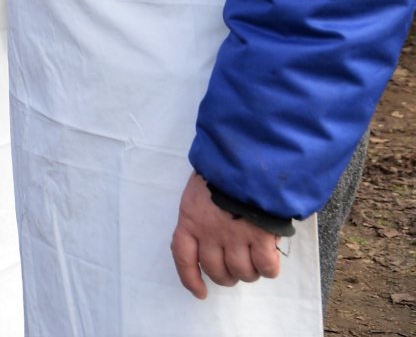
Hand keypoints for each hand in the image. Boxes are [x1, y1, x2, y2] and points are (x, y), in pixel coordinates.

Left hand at [171, 172, 284, 298]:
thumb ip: (201, 213)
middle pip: (216, 271)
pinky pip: (265, 267)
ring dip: (249, 273)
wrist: (245, 160)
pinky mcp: (260, 237)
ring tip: (255, 262)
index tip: (200, 292)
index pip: (183, 257)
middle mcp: (209, 234)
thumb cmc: (221, 171)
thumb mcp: (199, 190)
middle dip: (227, 276)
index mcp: (190, 219)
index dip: (190, 278)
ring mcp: (235, 237)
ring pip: (242, 272)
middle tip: (236, 268)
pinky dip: (269, 269)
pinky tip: (270, 260)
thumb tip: (211, 232)